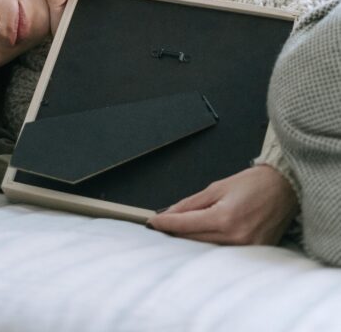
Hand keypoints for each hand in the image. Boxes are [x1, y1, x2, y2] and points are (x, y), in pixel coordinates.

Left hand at [146, 164, 298, 245]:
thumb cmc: (253, 183)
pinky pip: (223, 251)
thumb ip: (192, 203)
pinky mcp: (253, 253)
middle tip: (160, 226)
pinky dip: (209, 244)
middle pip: (194, 239)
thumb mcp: (217, 187)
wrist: (284, 189)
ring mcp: (245, 248)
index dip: (166, 223)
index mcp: (224, 217)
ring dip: (190, 240)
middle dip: (175, 232)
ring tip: (177, 231)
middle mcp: (235, 237)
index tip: (152, 222)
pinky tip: (200, 237)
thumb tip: (170, 212)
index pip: (186, 224)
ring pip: (207, 248)